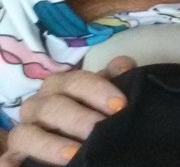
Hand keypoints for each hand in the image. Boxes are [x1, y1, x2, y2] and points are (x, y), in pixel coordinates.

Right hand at [0, 56, 135, 165]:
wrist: (80, 139)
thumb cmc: (95, 113)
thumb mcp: (106, 97)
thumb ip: (117, 80)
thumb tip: (125, 66)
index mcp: (62, 87)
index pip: (76, 81)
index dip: (97, 90)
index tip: (120, 106)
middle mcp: (39, 106)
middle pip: (51, 106)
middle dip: (77, 118)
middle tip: (99, 129)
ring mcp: (25, 132)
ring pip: (25, 134)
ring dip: (49, 144)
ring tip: (74, 155)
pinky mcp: (15, 156)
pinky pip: (6, 160)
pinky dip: (11, 164)